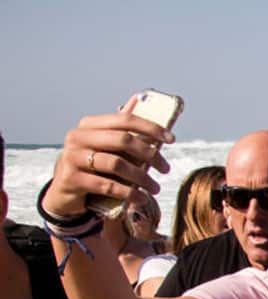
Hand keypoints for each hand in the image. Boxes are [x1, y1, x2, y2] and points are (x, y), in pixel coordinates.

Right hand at [46, 96, 173, 217]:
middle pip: (123, 140)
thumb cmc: (92, 165)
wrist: (64, 191)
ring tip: (155, 188)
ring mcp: (72, 157)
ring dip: (142, 178)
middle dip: (150, 154)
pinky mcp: (71, 179)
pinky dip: (128, 193)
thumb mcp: (105, 145)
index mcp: (88, 125)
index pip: (124, 119)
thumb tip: (139, 98)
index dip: (150, 127)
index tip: (172, 139)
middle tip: (166, 168)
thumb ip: (121, 126)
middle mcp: (78, 137)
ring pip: (116, 164)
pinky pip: (107, 185)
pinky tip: (140, 198)